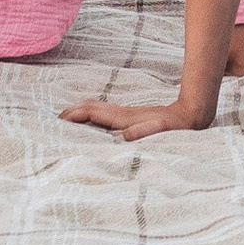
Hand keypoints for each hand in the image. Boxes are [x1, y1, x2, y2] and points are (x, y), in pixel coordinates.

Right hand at [62, 94, 214, 138]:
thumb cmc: (174, 128)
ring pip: (96, 108)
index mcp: (123, 118)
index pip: (91, 113)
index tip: (57, 121)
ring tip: (64, 120)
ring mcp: (125, 114)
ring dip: (78, 112)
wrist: (190, 116)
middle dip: (70, 112)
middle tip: (53, 121)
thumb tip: (123, 137)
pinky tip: (89, 121)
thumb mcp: (159, 132)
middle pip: (90, 107)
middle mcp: (121, 113)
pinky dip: (90, 115)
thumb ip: (141, 133)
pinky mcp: (130, 117)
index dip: (73, 116)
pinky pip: (103, 114)